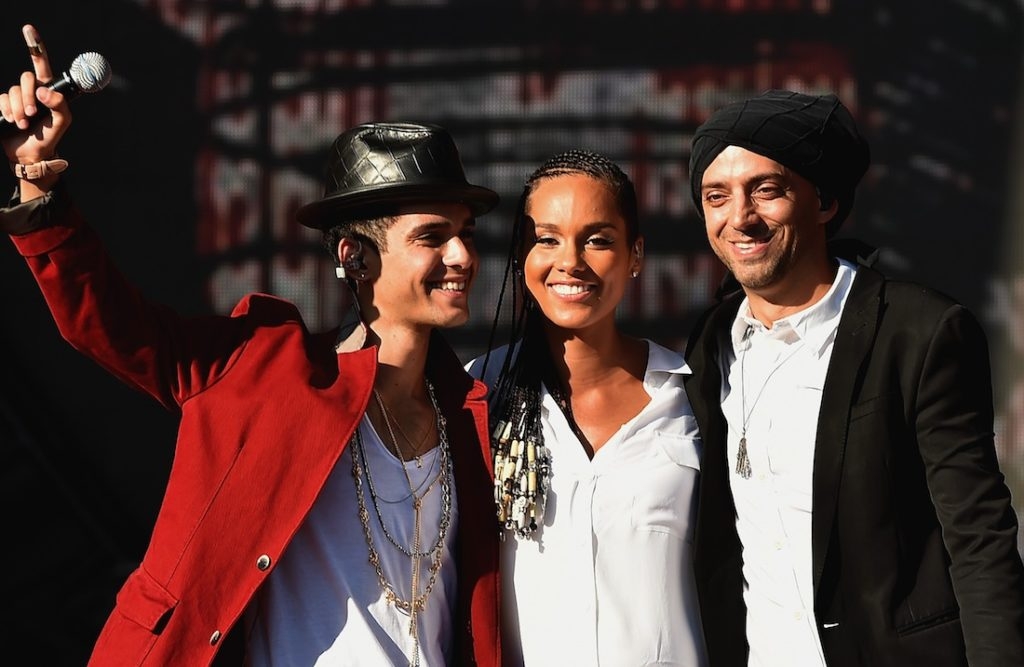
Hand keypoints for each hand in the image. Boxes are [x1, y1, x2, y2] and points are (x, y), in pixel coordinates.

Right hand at [0, 24, 71, 184]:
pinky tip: (13, 122)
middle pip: (26, 78)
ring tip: (24, 123)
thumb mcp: (62, 122)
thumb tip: (43, 92)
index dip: (36, 46)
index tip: (28, 29)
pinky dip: (8, 111)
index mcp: (48, 90)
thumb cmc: (51, 137)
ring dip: (18, 108)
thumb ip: (60, 106)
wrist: (31, 154)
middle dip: (28, 96)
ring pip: (13, 91)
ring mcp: (17, 97)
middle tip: (32, 113)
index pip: (42, 65)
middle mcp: (32, 90)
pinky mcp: (4, 105)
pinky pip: (1, 99)